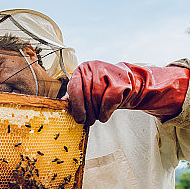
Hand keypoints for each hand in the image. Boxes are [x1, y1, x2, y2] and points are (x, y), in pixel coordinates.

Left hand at [63, 61, 189, 125]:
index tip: (78, 118)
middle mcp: (93, 67)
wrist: (128, 82)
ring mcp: (107, 72)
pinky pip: (109, 101)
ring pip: (97, 99)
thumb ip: (74, 96)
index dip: (76, 106)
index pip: (74, 89)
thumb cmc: (103, 88)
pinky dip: (106, 111)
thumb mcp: (87, 88)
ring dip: (96, 113)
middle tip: (87, 121)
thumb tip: (61, 105)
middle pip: (86, 96)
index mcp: (81, 69)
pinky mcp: (120, 81)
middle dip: (87, 112)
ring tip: (97, 117)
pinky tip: (104, 115)